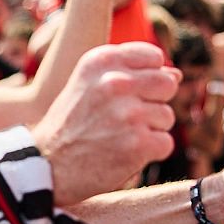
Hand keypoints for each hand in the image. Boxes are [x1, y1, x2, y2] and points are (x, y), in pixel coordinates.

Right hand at [33, 42, 179, 204]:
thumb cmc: (71, 124)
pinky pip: (165, 143)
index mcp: (101, 61)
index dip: (147, 77)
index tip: (127, 94)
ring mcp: (128, 114)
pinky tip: (125, 154)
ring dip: (150, 130)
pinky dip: (150, 153)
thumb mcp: (88, 85)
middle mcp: (114, 82)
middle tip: (126, 119)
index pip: (153, 57)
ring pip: (167, 116)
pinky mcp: (138, 144)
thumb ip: (130, 74)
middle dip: (154, 102)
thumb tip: (175, 74)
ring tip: (119, 137)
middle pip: (167, 84)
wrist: (47, 166)